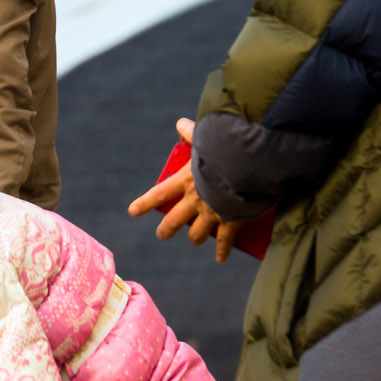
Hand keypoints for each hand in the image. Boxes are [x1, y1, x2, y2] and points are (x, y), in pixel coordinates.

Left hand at [125, 118, 243, 262]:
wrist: (248, 165)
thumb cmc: (225, 149)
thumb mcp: (205, 138)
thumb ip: (192, 132)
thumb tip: (180, 122)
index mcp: (185, 180)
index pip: (158, 194)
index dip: (144, 204)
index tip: (132, 212)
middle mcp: (194, 200)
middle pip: (173, 222)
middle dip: (166, 230)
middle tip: (162, 234)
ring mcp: (211, 213)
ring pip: (196, 235)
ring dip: (194, 239)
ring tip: (195, 241)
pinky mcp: (230, 221)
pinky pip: (224, 241)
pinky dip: (222, 251)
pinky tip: (220, 259)